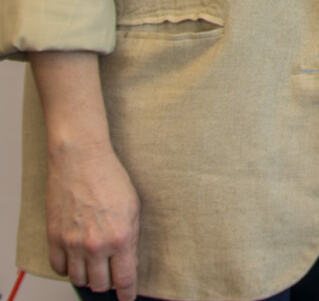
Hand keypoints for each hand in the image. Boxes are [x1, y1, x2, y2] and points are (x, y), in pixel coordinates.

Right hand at [44, 139, 139, 300]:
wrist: (81, 161)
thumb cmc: (110, 179)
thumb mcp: (134, 209)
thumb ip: (131, 238)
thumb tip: (128, 260)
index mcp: (120, 238)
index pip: (124, 279)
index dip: (127, 293)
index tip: (128, 298)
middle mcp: (95, 245)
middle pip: (100, 284)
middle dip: (108, 283)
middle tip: (111, 276)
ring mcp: (72, 243)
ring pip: (79, 279)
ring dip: (88, 277)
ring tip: (94, 266)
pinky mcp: (54, 238)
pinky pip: (58, 268)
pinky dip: (67, 268)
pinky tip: (75, 260)